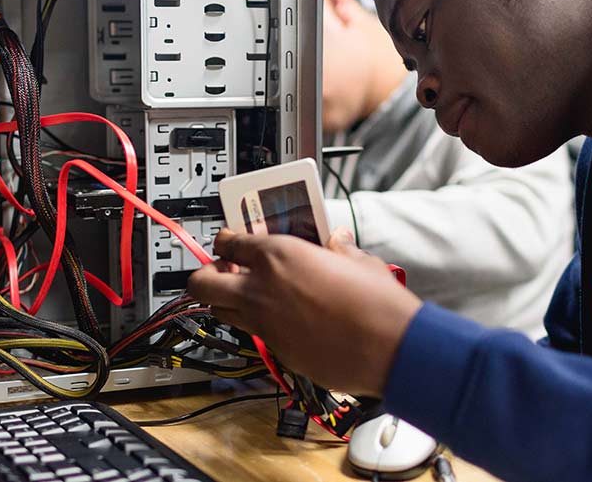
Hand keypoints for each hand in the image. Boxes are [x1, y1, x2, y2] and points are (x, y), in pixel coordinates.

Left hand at [188, 228, 423, 395]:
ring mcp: (264, 324)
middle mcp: (261, 290)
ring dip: (224, 301)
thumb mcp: (357, 260)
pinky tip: (282, 320)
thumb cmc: (376, 303)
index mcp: (278, 256)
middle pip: (202, 282)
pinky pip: (253, 334)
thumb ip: (338, 248)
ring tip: (245, 294)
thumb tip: (335, 242)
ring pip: (218, 312)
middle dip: (204, 273)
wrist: (389, 348)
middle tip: (221, 268)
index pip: (229, 242)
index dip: (227, 239)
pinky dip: (258, 325)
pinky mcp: (277, 351)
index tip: (231, 240)